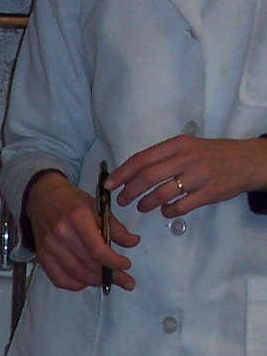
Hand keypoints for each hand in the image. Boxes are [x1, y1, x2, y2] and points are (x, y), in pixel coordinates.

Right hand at [26, 170, 138, 291]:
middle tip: (125, 280)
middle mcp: (60, 234)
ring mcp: (48, 247)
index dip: (113, 262)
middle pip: (88, 264)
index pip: (97, 249)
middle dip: (110, 276)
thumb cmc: (73, 201)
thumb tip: (133, 242)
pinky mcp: (41, 256)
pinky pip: (59, 279)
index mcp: (77, 218)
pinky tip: (87, 282)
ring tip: (108, 281)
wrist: (42, 197)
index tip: (126, 265)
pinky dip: (75, 285)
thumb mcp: (97, 206)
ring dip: (95, 282)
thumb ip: (115, 226)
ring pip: (75, 274)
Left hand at [108, 135, 266, 216]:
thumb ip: (161, 158)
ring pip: (162, 194)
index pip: (142, 159)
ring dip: (146, 204)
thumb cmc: (210, 154)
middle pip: (148, 177)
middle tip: (121, 201)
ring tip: (142, 207)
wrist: (246, 161)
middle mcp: (188, 158)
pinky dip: (167, 211)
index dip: (122, 174)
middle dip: (129, 192)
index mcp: (179, 144)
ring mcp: (199, 176)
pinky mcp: (208, 193)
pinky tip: (165, 210)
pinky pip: (179, 207)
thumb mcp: (187, 147)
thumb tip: (129, 174)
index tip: (108, 185)